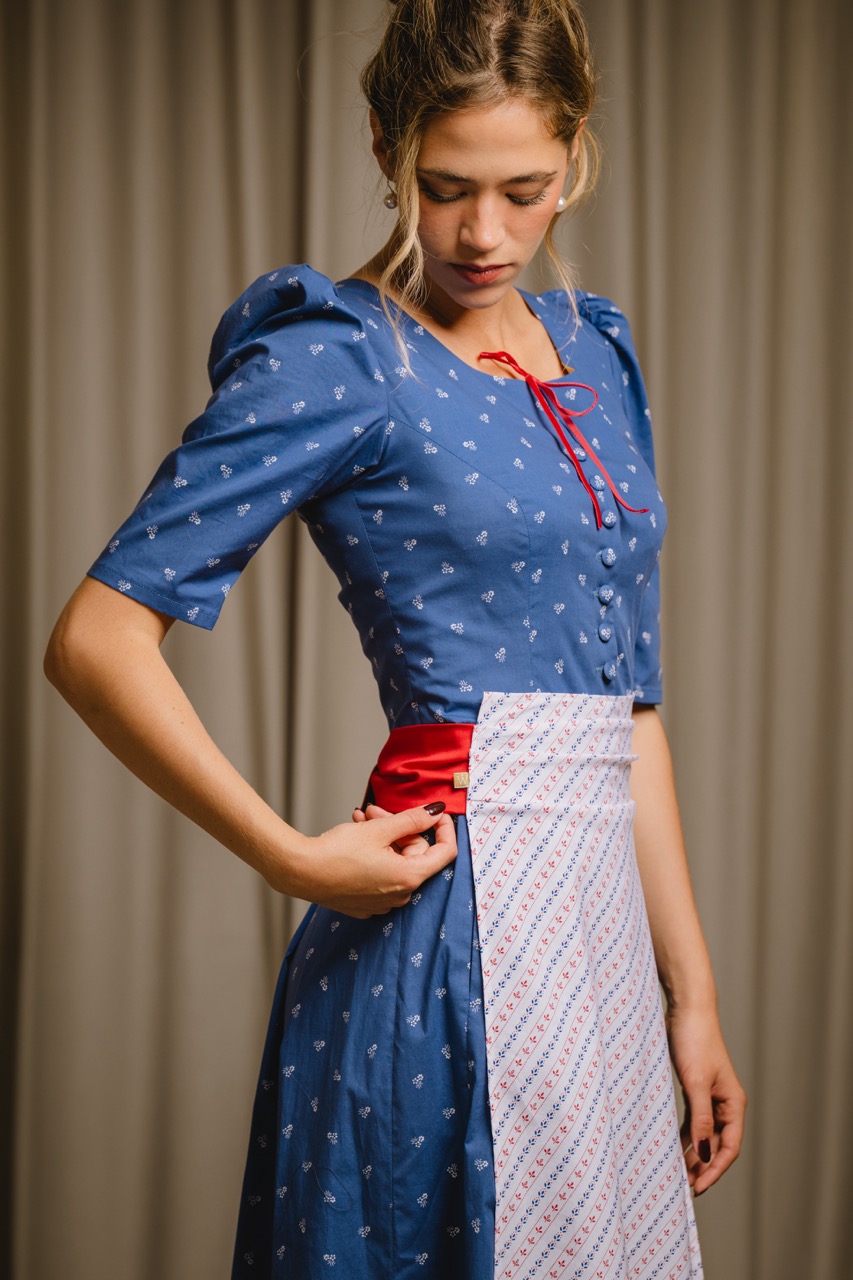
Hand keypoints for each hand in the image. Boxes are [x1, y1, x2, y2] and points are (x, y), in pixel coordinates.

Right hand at [270, 802, 456, 917]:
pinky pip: (381, 873)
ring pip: (396, 860)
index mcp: (408, 877)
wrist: (300, 872)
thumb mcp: (379, 829)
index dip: (443, 828)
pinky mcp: (366, 903)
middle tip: (375, 810)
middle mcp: (400, 895)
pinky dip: (374, 853)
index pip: (445, 852)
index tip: (434, 812)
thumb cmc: (336, 853)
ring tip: (361, 819)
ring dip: (384, 836)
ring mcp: (382, 902)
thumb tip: (436, 811)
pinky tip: (356, 836)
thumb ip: (413, 819)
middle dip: (399, 827)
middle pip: (415, 853)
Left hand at [666, 1004, 746, 1194]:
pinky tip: (672, 1147)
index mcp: (733, 1104)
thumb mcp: (696, 1083)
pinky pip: (693, 1120)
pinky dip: (685, 1135)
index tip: (697, 1187)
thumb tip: (703, 1154)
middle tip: (683, 1187)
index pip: (729, 1148)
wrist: (686, 1009)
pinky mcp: (696, 1089)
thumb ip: (700, 1119)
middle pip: (717, 1145)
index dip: (714, 1170)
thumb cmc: (694, 1040)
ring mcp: (710, 1097)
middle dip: (702, 1167)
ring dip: (693, 1153)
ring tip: (677, 1173)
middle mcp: (725, 1103)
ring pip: (704, 1134)